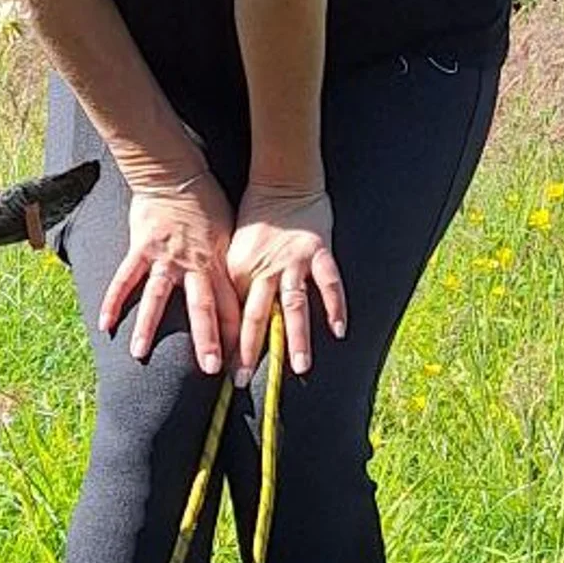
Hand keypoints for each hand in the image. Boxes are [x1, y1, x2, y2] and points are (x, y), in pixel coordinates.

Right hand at [98, 170, 238, 373]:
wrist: (177, 174)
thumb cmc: (207, 204)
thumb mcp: (230, 236)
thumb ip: (231, 268)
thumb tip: (246, 297)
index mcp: (218, 264)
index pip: (233, 306)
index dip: (238, 336)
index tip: (241, 363)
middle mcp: (194, 264)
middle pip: (202, 306)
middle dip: (206, 339)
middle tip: (209, 369)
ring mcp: (166, 257)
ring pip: (157, 297)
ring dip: (148, 326)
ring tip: (139, 354)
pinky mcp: (141, 248)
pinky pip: (125, 278)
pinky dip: (113, 300)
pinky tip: (104, 324)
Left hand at [228, 187, 345, 382]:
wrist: (283, 182)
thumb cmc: (256, 218)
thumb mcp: (235, 251)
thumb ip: (236, 285)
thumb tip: (228, 323)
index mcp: (241, 269)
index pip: (233, 314)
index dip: (229, 343)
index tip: (225, 370)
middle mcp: (265, 268)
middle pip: (257, 316)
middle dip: (250, 351)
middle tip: (243, 380)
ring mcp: (294, 261)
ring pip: (293, 306)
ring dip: (295, 339)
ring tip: (299, 367)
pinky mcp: (319, 252)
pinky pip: (329, 283)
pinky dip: (335, 307)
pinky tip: (338, 331)